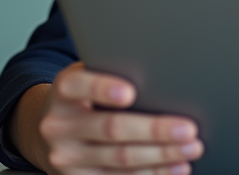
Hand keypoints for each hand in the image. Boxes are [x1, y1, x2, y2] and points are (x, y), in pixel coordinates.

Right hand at [13, 62, 204, 174]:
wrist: (48, 133)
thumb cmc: (82, 98)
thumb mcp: (86, 78)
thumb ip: (111, 73)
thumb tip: (158, 76)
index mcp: (62, 92)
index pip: (79, 85)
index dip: (103, 88)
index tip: (130, 92)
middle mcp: (58, 126)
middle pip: (111, 128)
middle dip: (154, 129)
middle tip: (188, 129)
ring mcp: (66, 158)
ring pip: (121, 158)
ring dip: (162, 155)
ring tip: (191, 148)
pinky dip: (153, 173)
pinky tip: (176, 167)